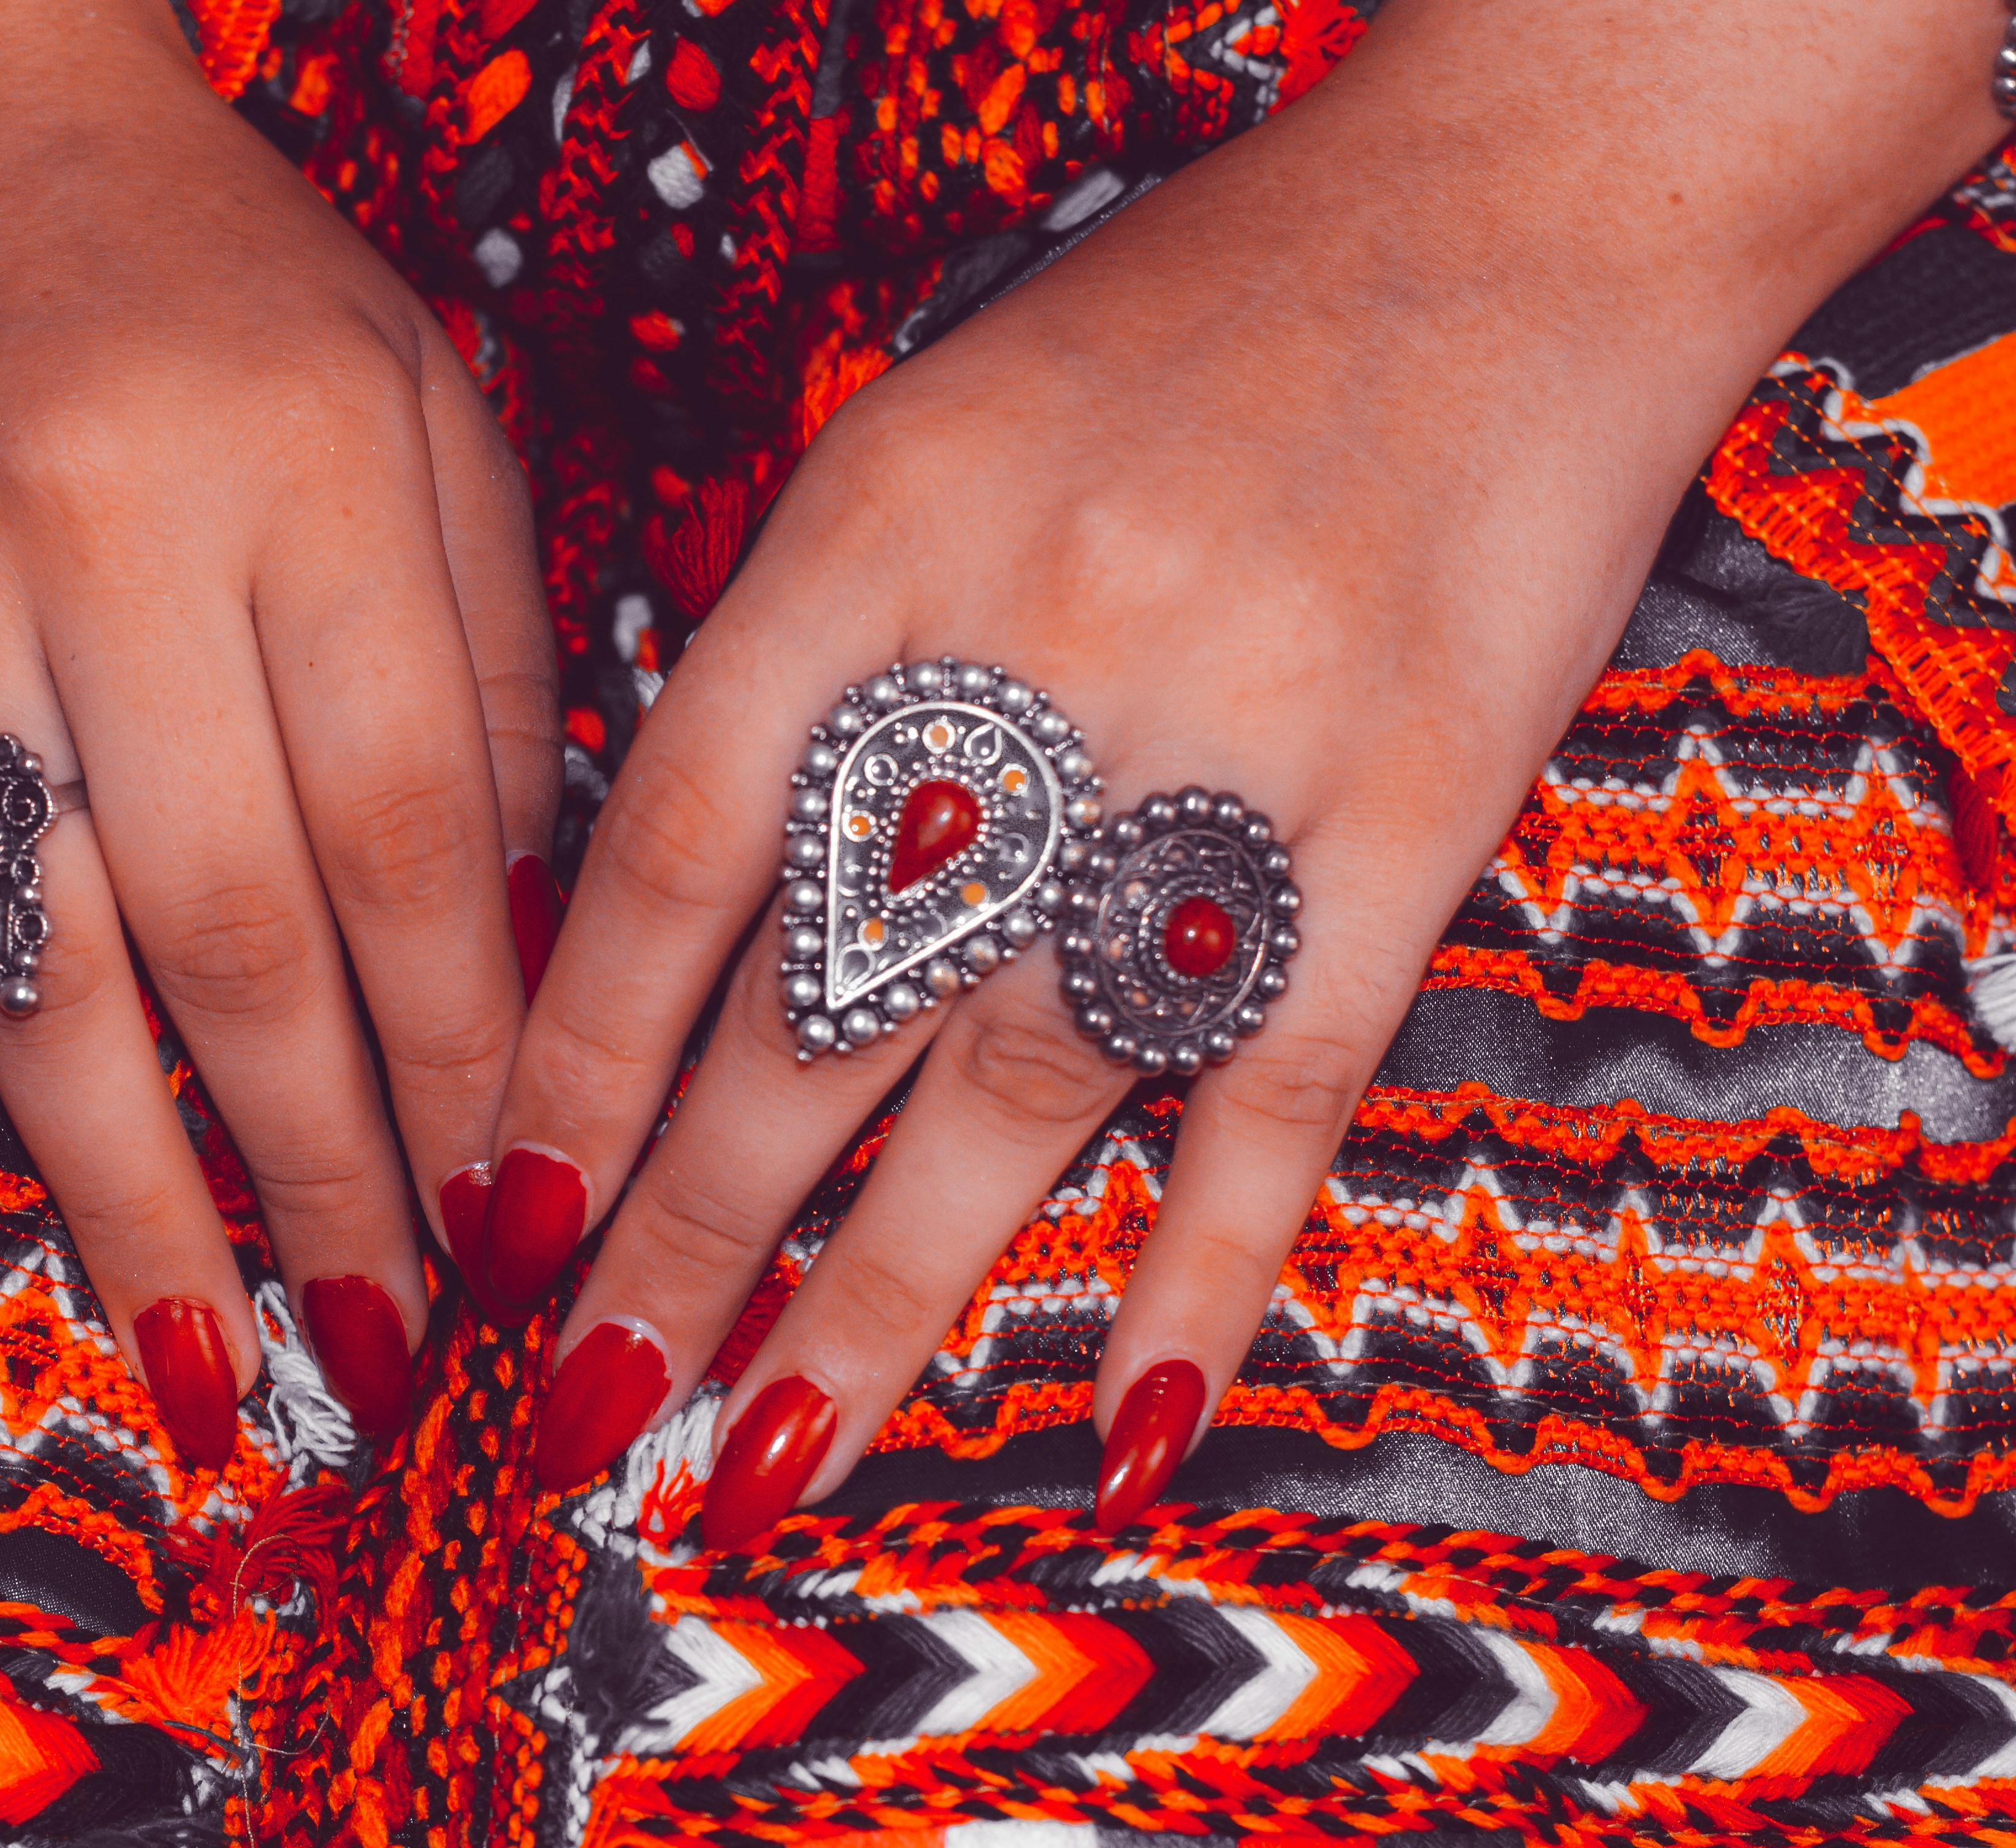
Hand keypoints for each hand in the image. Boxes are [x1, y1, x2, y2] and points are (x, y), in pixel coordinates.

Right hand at [0, 0, 559, 1456]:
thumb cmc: (215, 291)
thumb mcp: (421, 416)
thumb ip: (483, 672)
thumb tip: (516, 968)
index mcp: (310, 467)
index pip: (411, 836)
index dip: (465, 1061)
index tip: (513, 1222)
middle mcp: (100, 526)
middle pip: (229, 925)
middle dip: (320, 1169)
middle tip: (383, 1350)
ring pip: (19, 947)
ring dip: (113, 1192)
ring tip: (202, 1370)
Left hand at [474, 0, 2005, 1533]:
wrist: (1509, 216)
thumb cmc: (1177, 335)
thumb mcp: (921, 439)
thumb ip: (804, 662)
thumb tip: (675, 932)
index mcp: (876, 533)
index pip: (674, 852)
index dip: (572, 1054)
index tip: (506, 1208)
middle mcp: (1034, 650)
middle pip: (817, 1003)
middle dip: (684, 1227)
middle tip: (585, 1397)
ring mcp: (1232, 746)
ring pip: (1018, 1086)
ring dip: (882, 1301)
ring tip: (764, 1463)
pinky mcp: (1417, 821)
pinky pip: (1280, 1087)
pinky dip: (1201, 1269)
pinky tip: (1125, 1432)